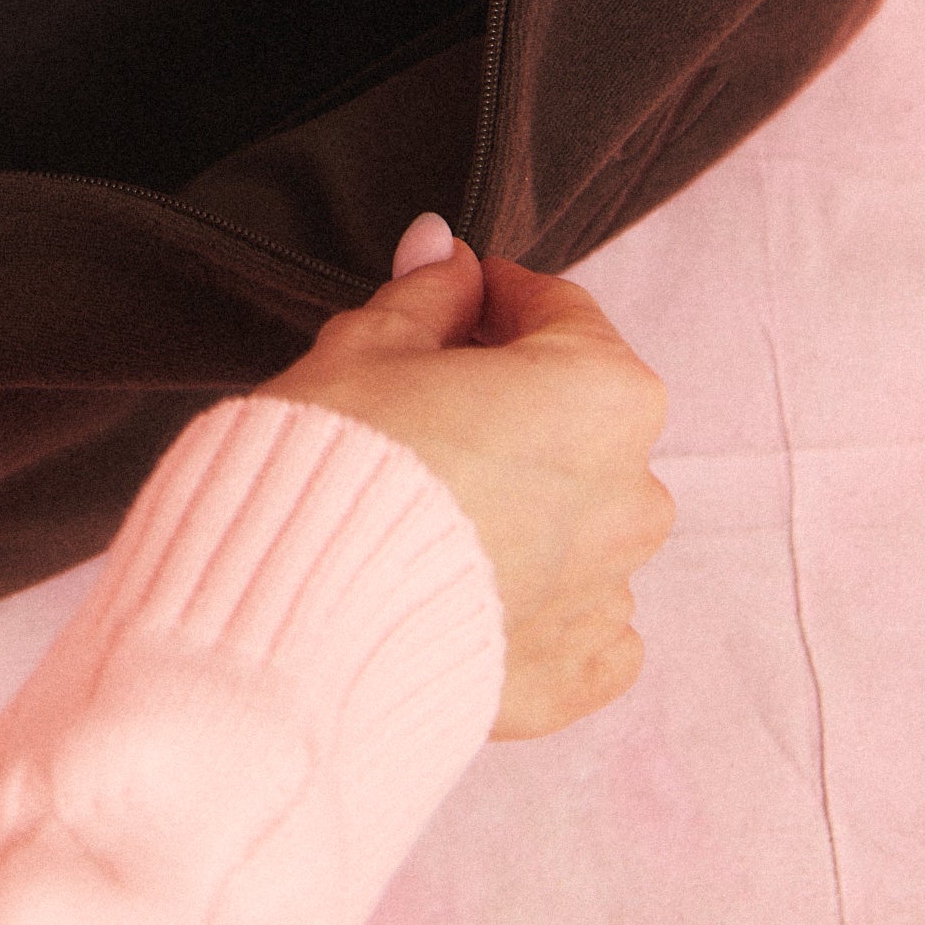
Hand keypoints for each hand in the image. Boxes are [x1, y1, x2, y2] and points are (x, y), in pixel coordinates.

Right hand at [263, 213, 674, 740]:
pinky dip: (533, 602)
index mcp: (602, 393)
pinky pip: (576, 623)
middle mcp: (631, 494)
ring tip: (431, 509)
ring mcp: (608, 593)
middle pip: (577, 420)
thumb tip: (443, 248)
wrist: (293, 623)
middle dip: (512, 406)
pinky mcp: (572, 676)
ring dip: (527, 506)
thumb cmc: (331, 469)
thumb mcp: (367, 346)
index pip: (557, 311)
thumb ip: (425, 295)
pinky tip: (466, 590)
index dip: (493, 297)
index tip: (450, 300)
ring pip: (580, 523)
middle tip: (421, 409)